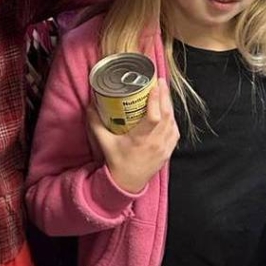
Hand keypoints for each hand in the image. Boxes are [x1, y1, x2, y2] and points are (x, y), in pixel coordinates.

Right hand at [86, 79, 178, 193]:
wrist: (127, 184)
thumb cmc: (116, 163)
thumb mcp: (104, 142)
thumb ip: (96, 123)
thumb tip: (91, 104)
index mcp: (141, 140)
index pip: (154, 117)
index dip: (156, 100)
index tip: (155, 85)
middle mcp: (156, 143)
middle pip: (167, 115)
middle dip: (165, 96)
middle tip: (161, 81)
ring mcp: (164, 148)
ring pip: (173, 122)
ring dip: (169, 106)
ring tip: (164, 93)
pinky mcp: (168, 151)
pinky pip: (175, 131)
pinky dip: (172, 119)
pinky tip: (168, 112)